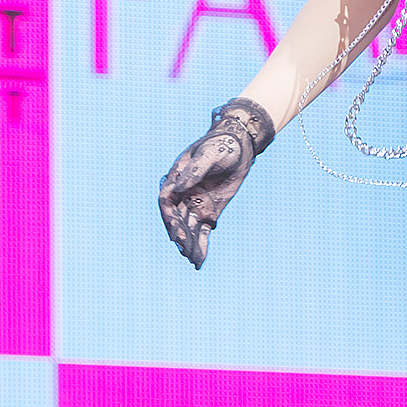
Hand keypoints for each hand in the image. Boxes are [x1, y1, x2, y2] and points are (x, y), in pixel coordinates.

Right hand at [158, 98, 274, 268]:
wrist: (240, 145)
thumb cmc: (222, 144)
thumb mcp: (209, 154)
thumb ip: (194, 170)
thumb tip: (179, 186)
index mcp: (177, 179)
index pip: (166, 201)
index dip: (168, 217)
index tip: (174, 230)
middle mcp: (183, 194)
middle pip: (177, 218)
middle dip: (180, 234)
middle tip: (184, 249)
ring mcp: (196, 204)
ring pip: (189, 228)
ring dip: (189, 245)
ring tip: (192, 261)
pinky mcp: (211, 211)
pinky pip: (203, 231)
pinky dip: (202, 245)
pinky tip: (200, 260)